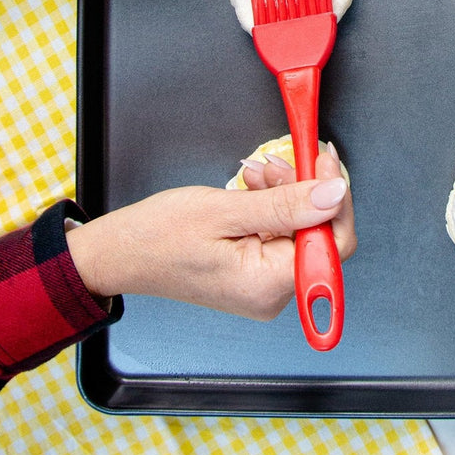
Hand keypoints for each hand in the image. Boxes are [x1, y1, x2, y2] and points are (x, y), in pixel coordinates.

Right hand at [66, 149, 355, 321]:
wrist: (118, 254)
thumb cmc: (157, 236)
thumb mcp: (224, 209)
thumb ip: (285, 204)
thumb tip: (333, 194)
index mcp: (268, 284)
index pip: (334, 244)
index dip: (336, 198)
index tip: (323, 162)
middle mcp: (271, 294)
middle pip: (319, 235)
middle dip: (305, 191)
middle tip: (281, 160)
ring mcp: (263, 286)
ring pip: (300, 230)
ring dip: (286, 194)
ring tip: (258, 173)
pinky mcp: (254, 274)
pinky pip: (280, 235)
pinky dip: (272, 206)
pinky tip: (254, 187)